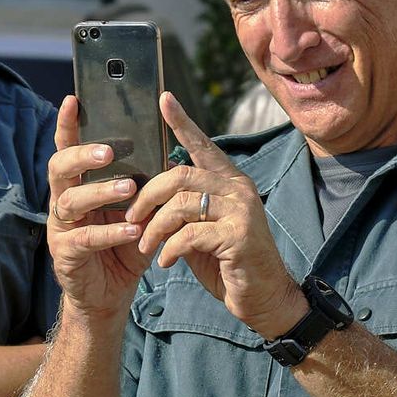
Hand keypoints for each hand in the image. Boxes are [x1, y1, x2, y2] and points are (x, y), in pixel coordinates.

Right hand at [45, 95, 150, 319]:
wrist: (108, 296)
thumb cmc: (122, 246)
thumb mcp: (135, 210)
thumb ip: (142, 184)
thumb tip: (166, 149)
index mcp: (78, 184)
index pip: (68, 147)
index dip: (68, 124)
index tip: (74, 99)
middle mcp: (63, 201)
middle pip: (59, 168)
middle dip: (82, 155)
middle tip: (108, 150)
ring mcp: (61, 228)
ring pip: (70, 201)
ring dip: (100, 192)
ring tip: (128, 189)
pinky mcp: (66, 254)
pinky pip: (85, 239)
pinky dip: (109, 233)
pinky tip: (131, 230)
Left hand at [125, 92, 302, 339]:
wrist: (264, 299)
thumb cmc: (227, 264)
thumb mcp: (201, 232)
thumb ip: (182, 210)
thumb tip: (147, 197)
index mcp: (229, 182)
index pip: (202, 145)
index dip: (182, 121)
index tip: (163, 98)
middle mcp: (238, 189)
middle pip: (180, 175)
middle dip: (147, 196)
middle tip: (132, 217)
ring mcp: (241, 211)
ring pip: (181, 205)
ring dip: (154, 228)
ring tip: (146, 247)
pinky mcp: (239, 236)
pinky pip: (190, 234)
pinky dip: (170, 249)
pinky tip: (165, 262)